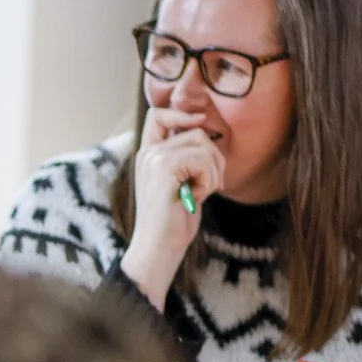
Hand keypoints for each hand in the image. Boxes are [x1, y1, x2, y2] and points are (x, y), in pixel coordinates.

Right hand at [119, 107, 225, 307]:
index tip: (200, 122)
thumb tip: (207, 133)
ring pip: (203, 143)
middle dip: (214, 158)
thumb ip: (187, 159)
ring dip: (213, 172)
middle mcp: (148, 153)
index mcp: (148, 155)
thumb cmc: (173, 221)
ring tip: (199, 194)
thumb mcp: (182, 183)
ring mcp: (154, 158)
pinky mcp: (164, 168)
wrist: (159, 248)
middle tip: (209, 186)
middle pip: (196, 131)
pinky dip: (208, 182)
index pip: (157, 115)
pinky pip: (203, 161)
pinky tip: (194, 199)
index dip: (181, 113)